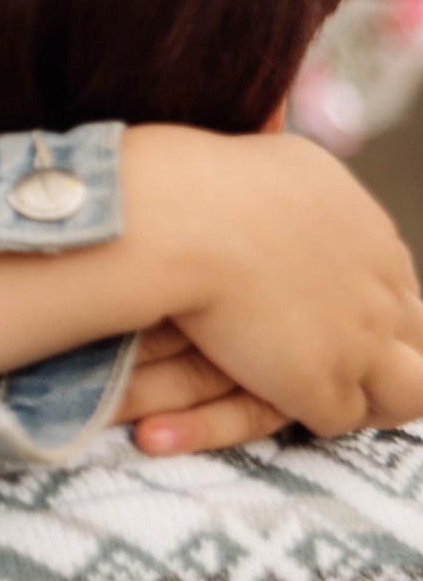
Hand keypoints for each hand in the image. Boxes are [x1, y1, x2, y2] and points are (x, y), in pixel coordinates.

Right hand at [127, 126, 422, 436]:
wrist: (181, 220)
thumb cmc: (201, 181)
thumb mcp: (280, 162)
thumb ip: (300, 178)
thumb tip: (291, 163)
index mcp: (367, 228)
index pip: (394, 280)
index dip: (369, 302)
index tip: (333, 310)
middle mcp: (381, 283)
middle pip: (420, 334)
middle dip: (393, 352)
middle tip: (350, 362)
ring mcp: (360, 339)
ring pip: (410, 391)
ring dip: (376, 396)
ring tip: (334, 398)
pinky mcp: (324, 384)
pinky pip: (341, 418)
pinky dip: (318, 414)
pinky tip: (284, 406)